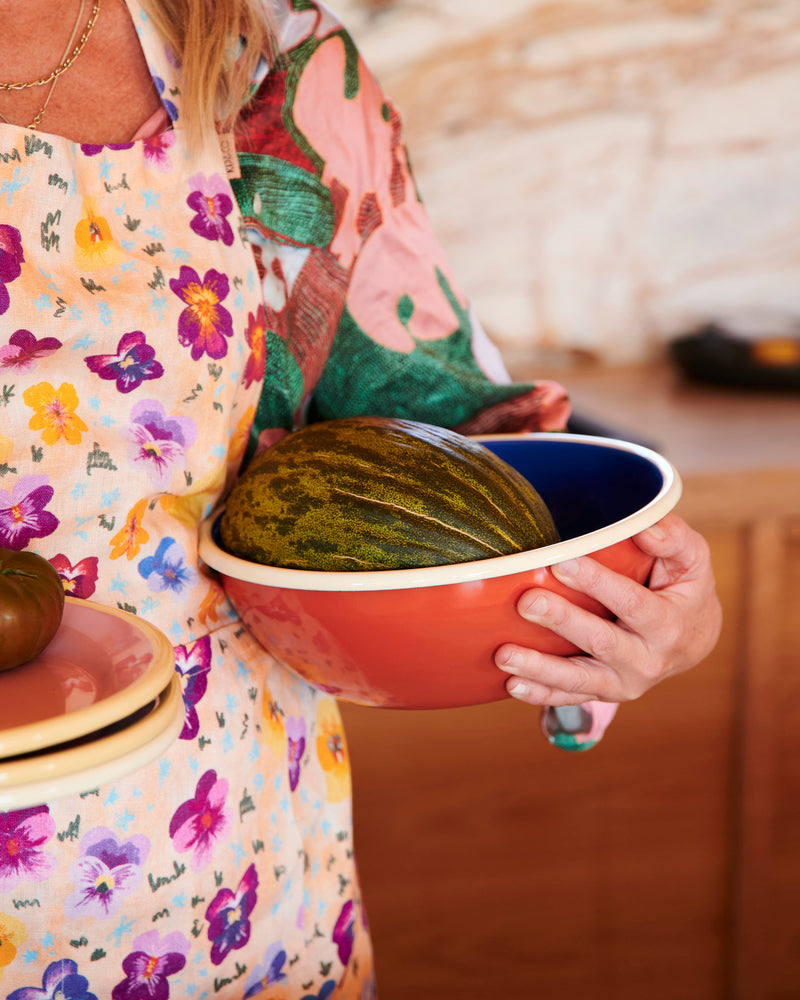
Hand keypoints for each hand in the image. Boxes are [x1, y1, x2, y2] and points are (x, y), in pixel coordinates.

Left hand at [495, 513, 721, 706]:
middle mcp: (648, 660)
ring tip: (504, 655)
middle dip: (562, 621)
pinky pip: (569, 698)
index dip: (596, 583)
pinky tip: (511, 684)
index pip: (631, 603)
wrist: (692, 639)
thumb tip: (644, 528)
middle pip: (601, 642)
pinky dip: (540, 694)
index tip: (560, 563)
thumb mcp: (692, 560)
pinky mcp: (604, 693)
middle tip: (526, 602)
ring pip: (579, 680)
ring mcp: (624, 683)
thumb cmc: (684, 588)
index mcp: (668, 625)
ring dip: (540, 669)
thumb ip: (673, 539)